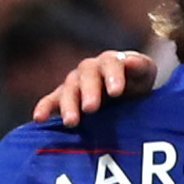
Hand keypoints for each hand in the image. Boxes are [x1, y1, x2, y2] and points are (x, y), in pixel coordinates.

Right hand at [30, 50, 156, 125]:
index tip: (116, 92)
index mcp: (112, 61)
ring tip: (72, 122)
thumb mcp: (144, 74)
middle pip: (87, 76)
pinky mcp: (63, 99)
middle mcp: (91, 69)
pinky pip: (51, 101)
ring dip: (69, 104)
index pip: (111, 63)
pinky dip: (45, 108)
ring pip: (69, 89)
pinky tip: (39, 118)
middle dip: (89, 91)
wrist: (127, 96)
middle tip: (91, 108)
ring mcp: (75, 84)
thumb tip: (130, 62)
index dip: (113, 76)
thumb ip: (139, 67)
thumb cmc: (137, 84)